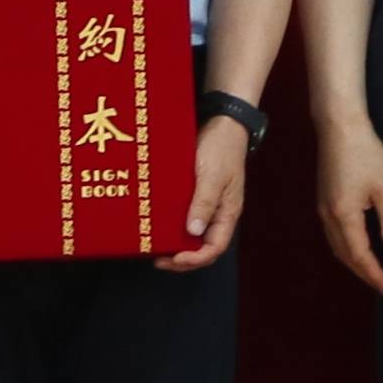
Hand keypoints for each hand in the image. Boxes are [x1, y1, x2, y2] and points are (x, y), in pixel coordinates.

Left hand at [168, 115, 250, 271]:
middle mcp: (217, 213)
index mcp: (227, 212)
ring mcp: (206, 204)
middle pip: (202, 247)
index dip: (195, 259)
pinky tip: (157, 225)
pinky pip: (185, 216)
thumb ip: (204, 203)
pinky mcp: (196, 194)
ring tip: (155, 247)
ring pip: (192, 235)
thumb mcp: (213, 176)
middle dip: (182, 258)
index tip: (175, 258)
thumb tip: (193, 232)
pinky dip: (172, 226)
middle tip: (159, 260)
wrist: (222, 122)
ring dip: (176, 244)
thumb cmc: (221, 148)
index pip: (215, 248)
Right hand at [320, 120, 382, 295]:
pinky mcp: (325, 198)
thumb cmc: (365, 153)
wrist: (339, 125)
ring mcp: (323, 207)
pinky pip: (334, 233)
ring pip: (337, 245)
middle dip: (363, 273)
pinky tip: (358, 244)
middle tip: (381, 285)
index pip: (360, 256)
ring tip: (371, 270)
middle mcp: (328, 216)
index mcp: (344, 217)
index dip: (374, 275)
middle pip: (345, 255)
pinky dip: (347, 246)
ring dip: (354, 261)